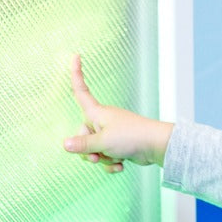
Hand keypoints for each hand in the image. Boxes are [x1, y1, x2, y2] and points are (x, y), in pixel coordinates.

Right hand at [63, 54, 172, 172]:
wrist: (156, 146)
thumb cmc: (131, 137)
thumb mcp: (102, 142)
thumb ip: (82, 145)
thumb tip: (64, 144)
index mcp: (97, 112)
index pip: (81, 91)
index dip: (76, 74)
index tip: (75, 55)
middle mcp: (102, 121)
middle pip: (82, 135)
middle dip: (88, 150)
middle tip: (98, 155)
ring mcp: (110, 133)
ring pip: (94, 150)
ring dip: (102, 158)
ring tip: (115, 157)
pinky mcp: (118, 145)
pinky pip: (105, 157)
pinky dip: (111, 163)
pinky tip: (121, 165)